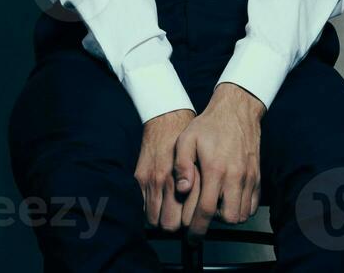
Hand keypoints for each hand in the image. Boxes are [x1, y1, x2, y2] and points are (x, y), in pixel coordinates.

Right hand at [134, 108, 195, 230]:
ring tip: (169, 213)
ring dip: (161, 219)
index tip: (192, 223)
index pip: (185, 219)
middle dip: (175, 225)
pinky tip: (158, 203)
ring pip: (153, 219)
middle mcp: (166, 182)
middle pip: (168, 224)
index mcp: (185, 179)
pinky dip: (149, 209)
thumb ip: (200, 185)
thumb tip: (204, 209)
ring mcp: (150, 181)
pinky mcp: (139, 177)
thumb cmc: (188, 140)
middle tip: (180, 220)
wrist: (167, 118)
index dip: (189, 225)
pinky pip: (142, 206)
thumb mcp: (201, 161)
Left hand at [174, 82, 264, 238]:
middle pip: (229, 218)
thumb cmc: (210, 125)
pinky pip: (253, 204)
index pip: (207, 210)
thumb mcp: (186, 140)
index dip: (197, 229)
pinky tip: (230, 199)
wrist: (237, 111)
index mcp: (216, 169)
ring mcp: (249, 177)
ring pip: (243, 214)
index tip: (191, 238)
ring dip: (229, 215)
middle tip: (204, 215)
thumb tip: (182, 189)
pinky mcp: (257, 176)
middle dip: (215, 223)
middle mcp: (235, 176)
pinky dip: (242, 208)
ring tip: (216, 205)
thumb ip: (181, 165)